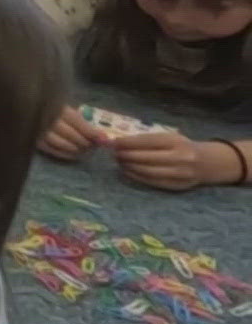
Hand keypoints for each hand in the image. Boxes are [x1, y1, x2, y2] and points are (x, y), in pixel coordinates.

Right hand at [38, 106, 105, 160]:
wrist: (26, 109)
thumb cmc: (50, 108)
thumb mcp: (64, 108)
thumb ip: (80, 120)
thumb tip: (100, 135)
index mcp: (57, 107)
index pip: (77, 121)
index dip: (91, 131)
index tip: (102, 138)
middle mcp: (48, 119)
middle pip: (71, 134)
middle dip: (85, 142)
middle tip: (93, 145)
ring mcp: (40, 131)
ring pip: (62, 144)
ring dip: (76, 149)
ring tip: (84, 150)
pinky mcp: (35, 141)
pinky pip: (52, 150)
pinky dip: (65, 154)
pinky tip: (73, 154)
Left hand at [112, 131, 235, 190]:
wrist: (209, 163)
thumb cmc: (183, 146)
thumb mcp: (170, 137)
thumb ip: (149, 140)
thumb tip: (120, 142)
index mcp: (176, 141)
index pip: (146, 142)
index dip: (127, 143)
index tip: (114, 143)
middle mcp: (179, 157)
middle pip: (145, 158)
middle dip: (125, 155)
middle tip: (114, 154)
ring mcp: (179, 173)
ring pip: (147, 171)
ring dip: (129, 167)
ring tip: (119, 162)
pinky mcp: (177, 186)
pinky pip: (152, 182)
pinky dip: (137, 177)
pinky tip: (128, 172)